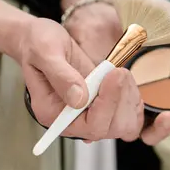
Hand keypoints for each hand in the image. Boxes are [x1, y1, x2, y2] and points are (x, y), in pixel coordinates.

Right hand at [19, 17, 143, 141]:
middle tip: (117, 71)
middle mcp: (73, 119)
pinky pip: (129, 112)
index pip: (90, 126)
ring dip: (129, 96)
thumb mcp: (45, 52)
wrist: (42, 40)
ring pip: (125, 123)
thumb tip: (79, 99)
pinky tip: (122, 77)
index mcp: (54, 114)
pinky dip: (132, 95)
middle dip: (121, 100)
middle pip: (112, 129)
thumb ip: (61, 76)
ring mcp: (91, 112)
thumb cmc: (38, 45)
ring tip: (117, 71)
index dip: (107, 104)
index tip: (112, 76)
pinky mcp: (104, 103)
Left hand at [66, 4, 169, 143]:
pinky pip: (99, 118)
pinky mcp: (93, 101)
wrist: (102, 15)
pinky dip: (106, 112)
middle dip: (164, 128)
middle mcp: (137, 103)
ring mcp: (114, 103)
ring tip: (135, 94)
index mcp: (157, 93)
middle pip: (153, 130)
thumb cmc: (135, 25)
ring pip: (126, 128)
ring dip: (132, 117)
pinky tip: (112, 99)